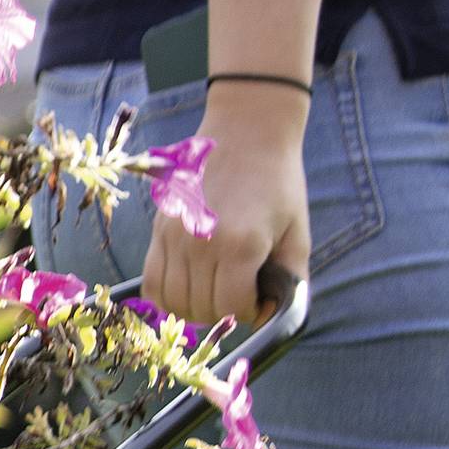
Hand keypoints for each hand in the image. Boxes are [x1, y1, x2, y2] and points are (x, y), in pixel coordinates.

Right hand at [142, 82, 311, 326]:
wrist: (247, 132)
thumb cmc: (278, 183)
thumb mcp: (297, 232)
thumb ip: (289, 281)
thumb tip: (267, 315)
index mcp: (241, 245)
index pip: (231, 307)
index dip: (247, 310)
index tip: (256, 297)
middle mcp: (201, 244)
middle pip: (200, 309)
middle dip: (222, 310)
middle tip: (236, 291)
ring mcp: (174, 237)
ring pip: (173, 302)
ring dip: (194, 307)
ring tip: (212, 289)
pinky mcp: (158, 231)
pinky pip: (151, 284)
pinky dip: (167, 296)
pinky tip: (187, 286)